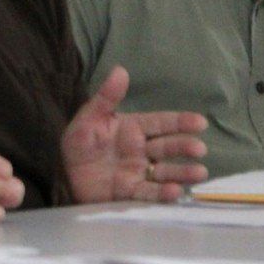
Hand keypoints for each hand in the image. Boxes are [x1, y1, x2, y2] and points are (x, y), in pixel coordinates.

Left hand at [61, 67, 207, 202]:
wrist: (63, 173)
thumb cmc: (79, 143)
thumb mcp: (89, 118)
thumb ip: (106, 97)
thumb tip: (120, 70)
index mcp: (133, 129)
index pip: (160, 123)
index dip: (181, 122)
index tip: (200, 122)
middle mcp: (141, 151)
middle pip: (167, 147)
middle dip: (184, 147)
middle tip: (199, 149)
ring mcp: (138, 172)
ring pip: (165, 171)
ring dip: (182, 172)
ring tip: (200, 172)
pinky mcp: (131, 193)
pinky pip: (149, 193)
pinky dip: (162, 193)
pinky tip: (174, 191)